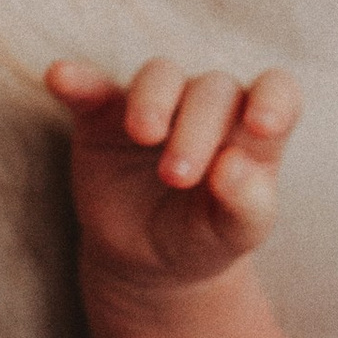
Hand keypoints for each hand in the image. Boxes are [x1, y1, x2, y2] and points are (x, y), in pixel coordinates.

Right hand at [49, 55, 298, 301]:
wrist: (148, 262)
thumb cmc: (205, 238)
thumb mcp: (235, 234)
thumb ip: (248, 204)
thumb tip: (234, 164)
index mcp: (252, 129)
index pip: (276, 90)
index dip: (273, 97)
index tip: (263, 125)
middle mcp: (208, 106)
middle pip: (212, 90)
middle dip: (197, 128)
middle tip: (178, 177)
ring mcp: (156, 103)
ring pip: (159, 74)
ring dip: (153, 99)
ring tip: (144, 136)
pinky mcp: (104, 113)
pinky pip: (92, 87)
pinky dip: (78, 79)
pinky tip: (61, 77)